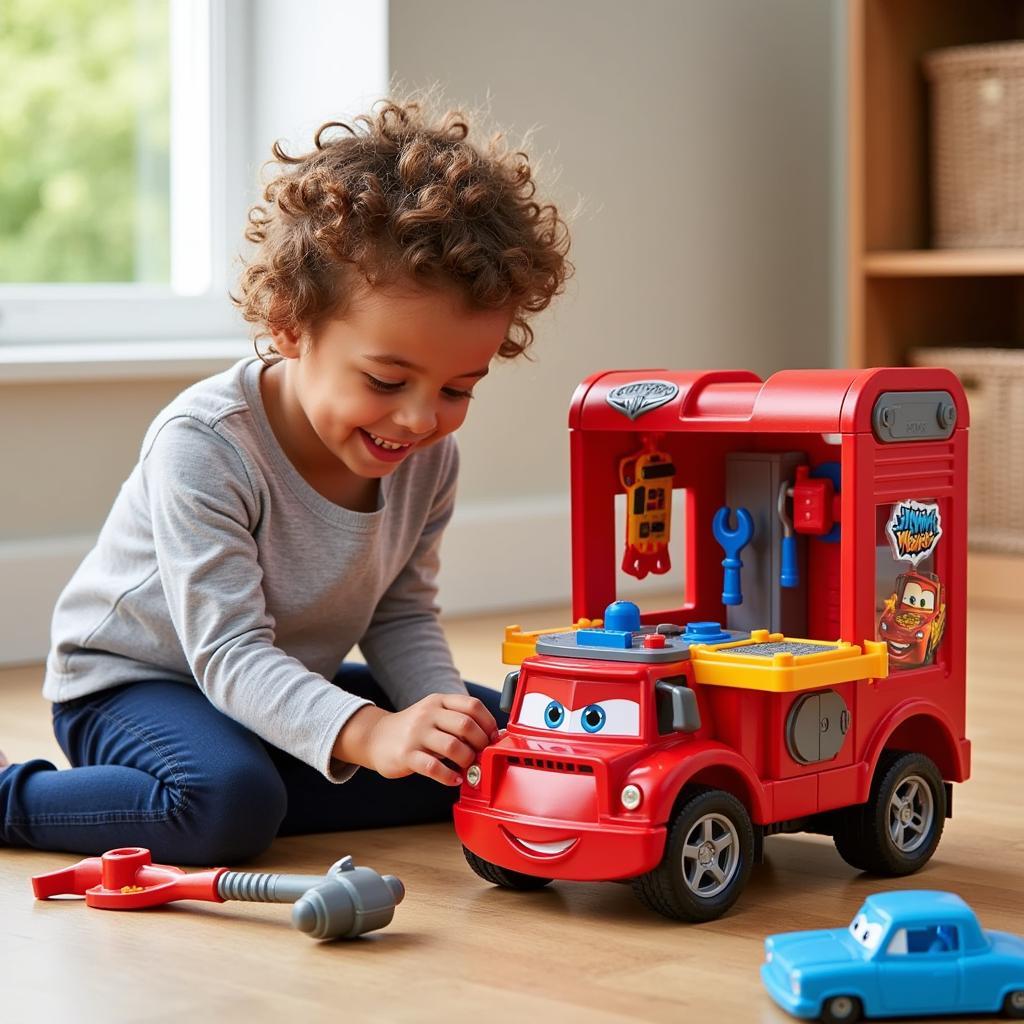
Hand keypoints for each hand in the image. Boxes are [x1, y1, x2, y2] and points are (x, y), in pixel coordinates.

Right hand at [333, 693, 498, 785]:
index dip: (488, 722)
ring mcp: (416, 734)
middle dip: (481, 743)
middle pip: (466, 725)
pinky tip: (454, 779)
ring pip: (453, 746)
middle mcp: (428, 714)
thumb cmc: (413, 729)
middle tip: (481, 754)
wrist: (375, 737)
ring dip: (467, 760)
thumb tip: (492, 736)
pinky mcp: (406, 755)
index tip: (493, 737)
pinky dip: (449, 776)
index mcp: (438, 701)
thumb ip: (458, 720)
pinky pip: (434, 767)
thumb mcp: (434, 715)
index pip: (472, 705)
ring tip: (468, 767)